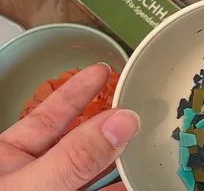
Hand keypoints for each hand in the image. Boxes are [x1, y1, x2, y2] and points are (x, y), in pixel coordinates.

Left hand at [0, 64, 139, 190]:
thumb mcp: (32, 184)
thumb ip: (75, 155)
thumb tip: (121, 121)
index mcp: (8, 156)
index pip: (49, 114)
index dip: (77, 90)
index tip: (102, 71)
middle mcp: (31, 173)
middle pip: (78, 139)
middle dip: (107, 123)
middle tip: (135, 108)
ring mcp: (54, 190)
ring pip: (92, 169)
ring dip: (118, 159)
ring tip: (144, 146)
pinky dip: (119, 186)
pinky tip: (133, 181)